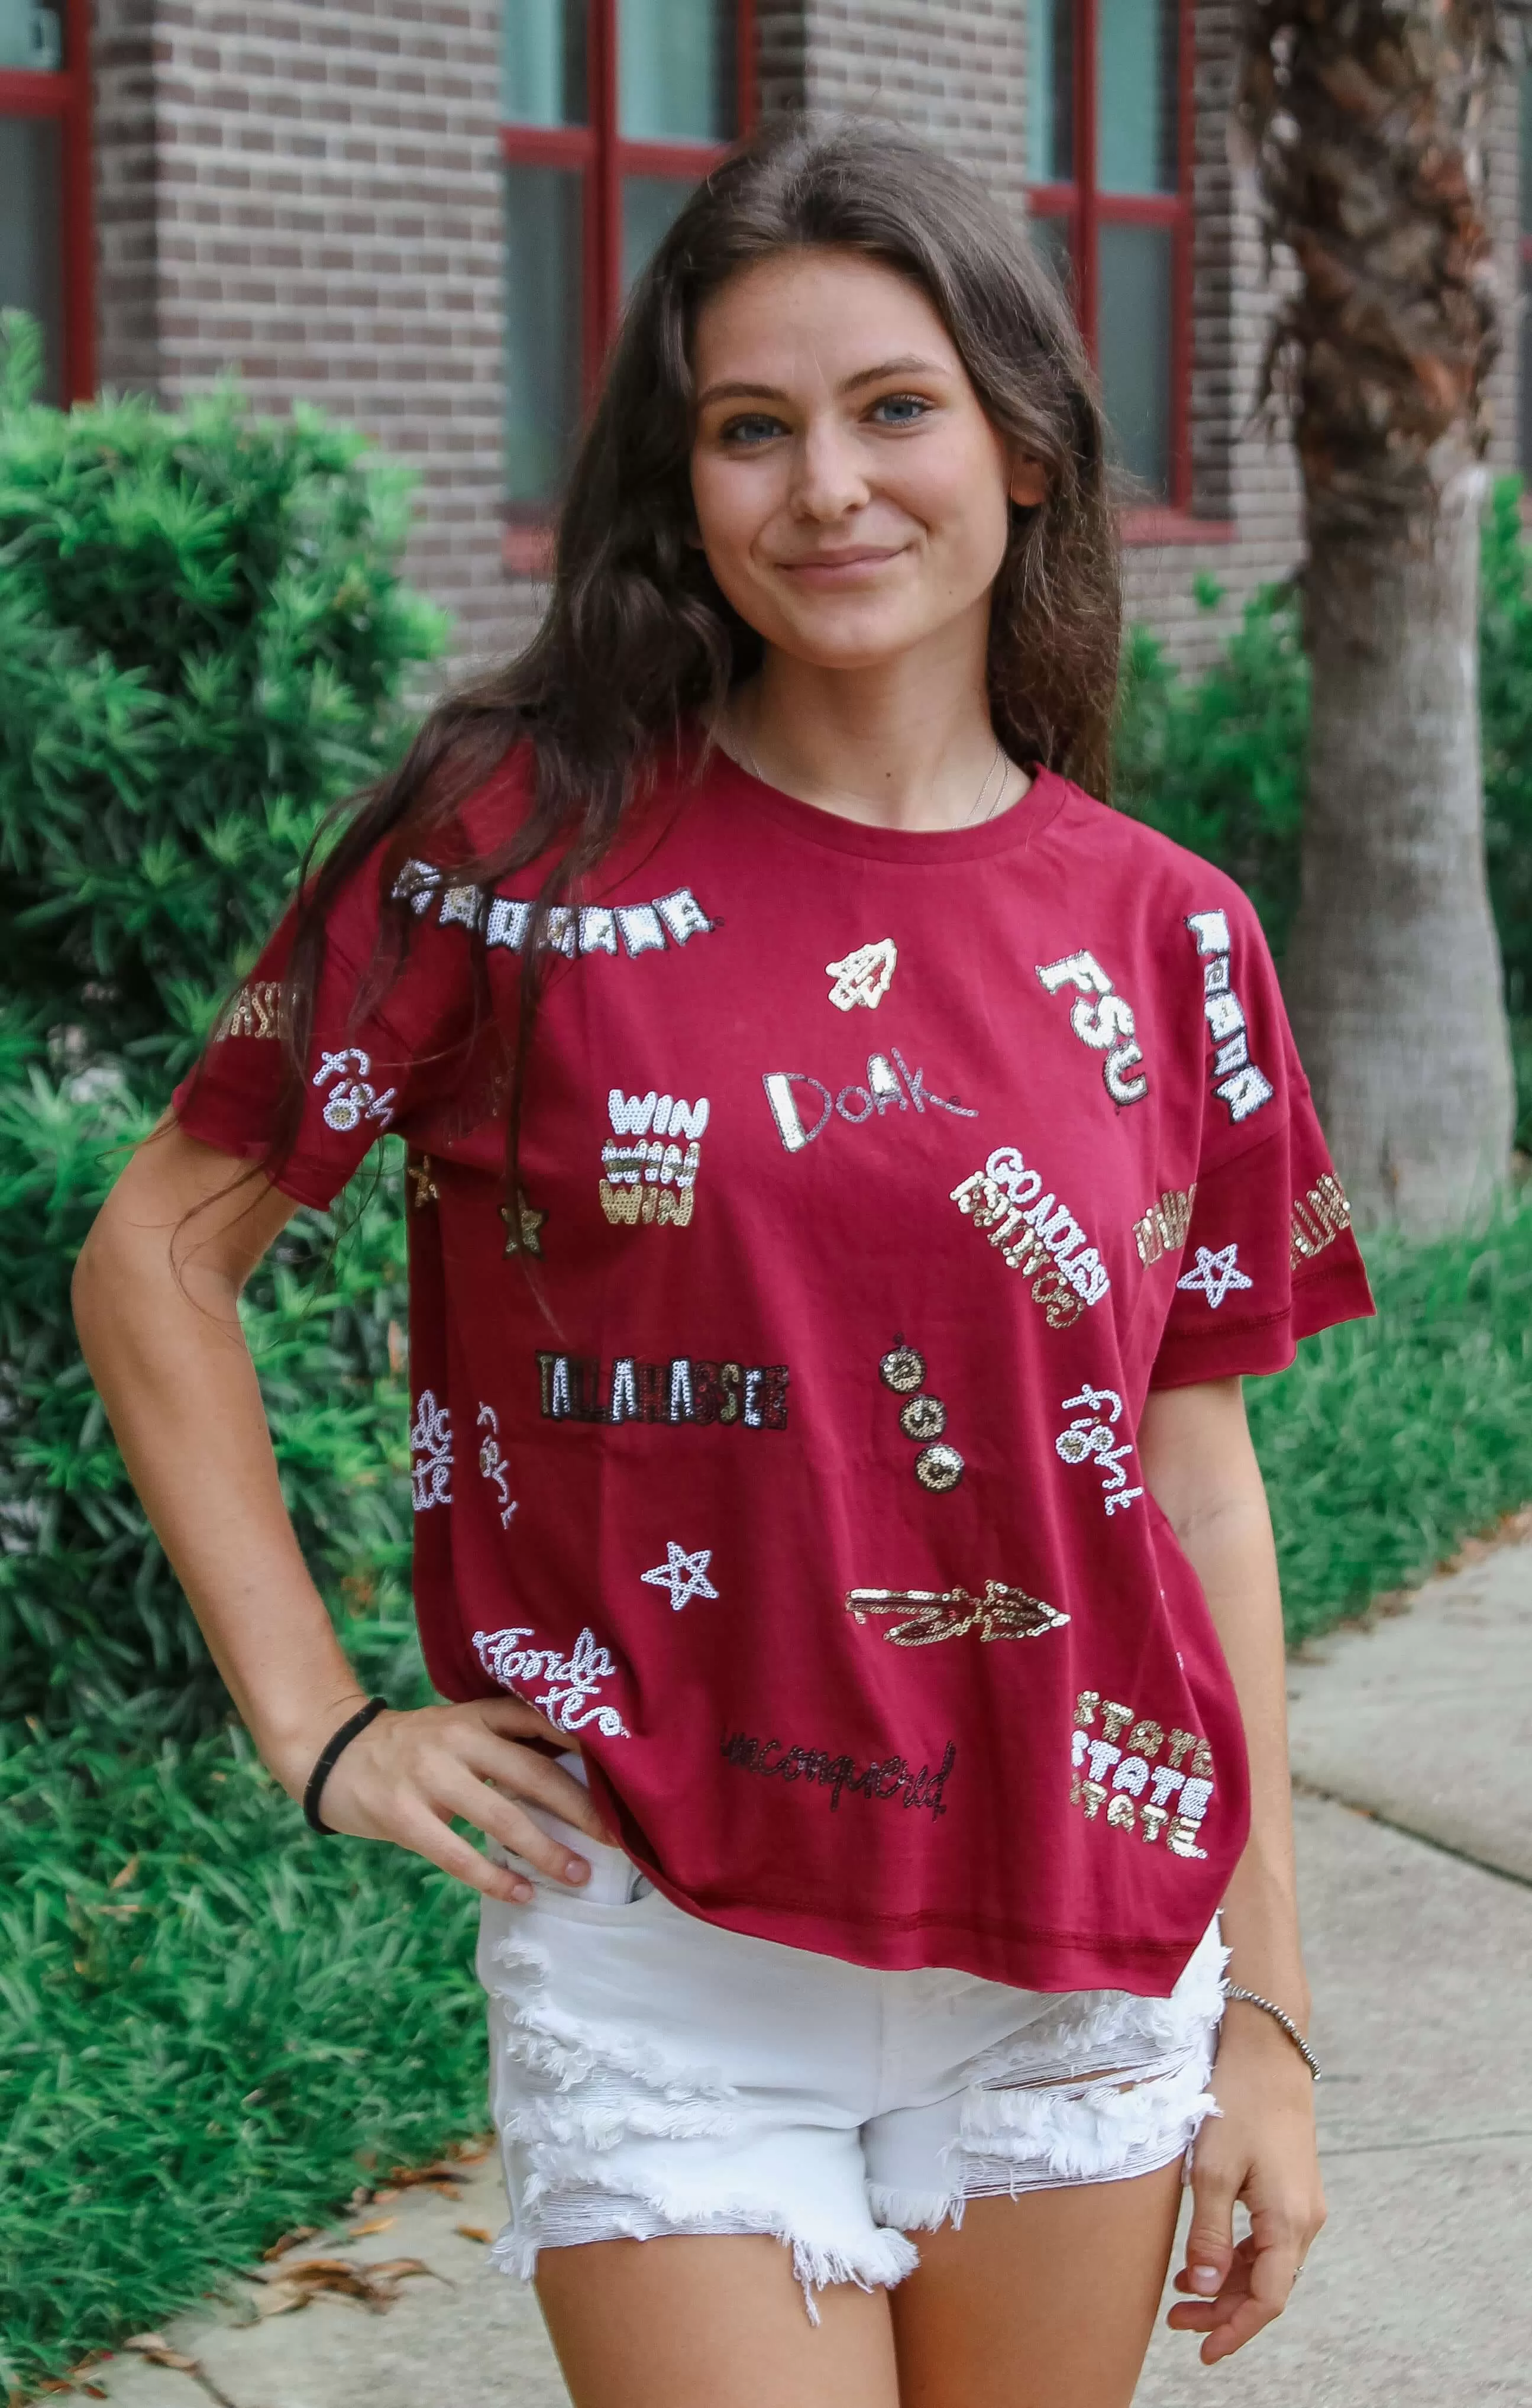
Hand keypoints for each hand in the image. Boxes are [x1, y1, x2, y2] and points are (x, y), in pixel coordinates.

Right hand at [299, 1695, 620, 1903]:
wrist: (334, 1753)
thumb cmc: (414, 1748)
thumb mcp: (459, 1730)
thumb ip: (506, 1747)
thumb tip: (577, 1777)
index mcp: (476, 1715)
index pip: (540, 1721)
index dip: (584, 1744)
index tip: (624, 1774)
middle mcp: (457, 1739)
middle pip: (532, 1773)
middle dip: (580, 1808)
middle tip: (617, 1838)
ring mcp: (428, 1777)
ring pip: (500, 1817)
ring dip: (544, 1851)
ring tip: (576, 1875)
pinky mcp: (403, 1815)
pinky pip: (458, 1855)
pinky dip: (494, 1878)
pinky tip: (522, 1894)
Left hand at [1166, 2006, 1325, 2362]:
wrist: (1268, 2049)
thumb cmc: (1238, 2103)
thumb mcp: (1212, 2171)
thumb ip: (1208, 2234)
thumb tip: (1202, 2289)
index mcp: (1289, 2221)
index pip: (1267, 2299)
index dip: (1235, 2330)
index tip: (1203, 2351)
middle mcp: (1305, 2219)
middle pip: (1267, 2286)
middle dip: (1223, 2310)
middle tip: (1176, 2321)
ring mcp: (1302, 2202)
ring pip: (1267, 2264)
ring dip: (1227, 2283)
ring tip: (1181, 2293)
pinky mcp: (1292, 2186)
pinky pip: (1268, 2239)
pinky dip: (1237, 2255)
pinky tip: (1204, 2256)